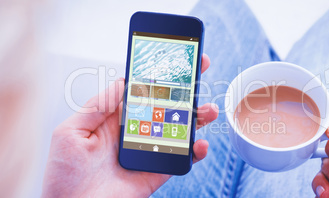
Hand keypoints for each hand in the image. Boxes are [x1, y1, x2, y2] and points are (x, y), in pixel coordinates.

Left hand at [42, 54, 217, 196]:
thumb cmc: (64, 175)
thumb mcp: (70, 133)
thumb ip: (95, 107)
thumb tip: (120, 83)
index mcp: (114, 118)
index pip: (140, 90)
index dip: (156, 74)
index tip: (172, 59)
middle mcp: (135, 130)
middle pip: (165, 105)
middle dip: (184, 88)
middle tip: (199, 70)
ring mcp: (148, 150)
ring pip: (178, 129)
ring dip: (196, 117)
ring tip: (208, 109)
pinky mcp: (157, 171)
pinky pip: (181, 159)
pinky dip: (194, 152)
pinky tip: (199, 144)